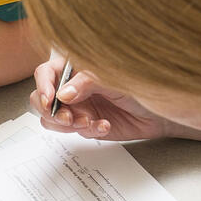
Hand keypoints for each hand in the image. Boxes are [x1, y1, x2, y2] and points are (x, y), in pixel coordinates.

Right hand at [29, 51, 172, 140]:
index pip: (45, 73)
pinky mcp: (86, 124)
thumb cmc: (141, 87)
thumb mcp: (114, 79)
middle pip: (41, 98)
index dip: (43, 86)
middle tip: (69, 118)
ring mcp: (78, 106)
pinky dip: (88, 131)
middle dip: (52, 111)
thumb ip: (87, 83)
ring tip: (88, 122)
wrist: (159, 112)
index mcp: (75, 68)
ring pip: (52, 118)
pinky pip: (73, 132)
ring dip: (67, 124)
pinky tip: (104, 126)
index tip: (52, 100)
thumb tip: (63, 94)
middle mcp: (72, 87)